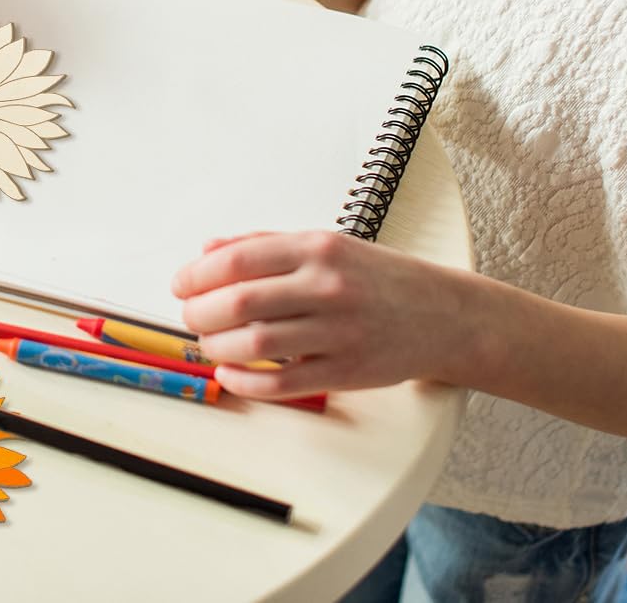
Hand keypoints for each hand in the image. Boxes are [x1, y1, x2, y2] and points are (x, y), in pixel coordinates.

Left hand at [173, 231, 474, 398]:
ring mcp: (338, 331)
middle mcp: (326, 286)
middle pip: (239, 303)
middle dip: (200, 313)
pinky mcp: (348, 372)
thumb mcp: (325, 244)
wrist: (445, 315)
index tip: (181, 285)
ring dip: (217, 348)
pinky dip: (246, 382)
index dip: (197, 275)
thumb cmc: (377, 277)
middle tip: (190, 317)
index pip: (237, 260)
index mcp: (316, 247)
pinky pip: (283, 384)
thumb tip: (207, 250)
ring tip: (208, 345)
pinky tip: (230, 375)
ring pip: (255, 344)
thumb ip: (264, 244)